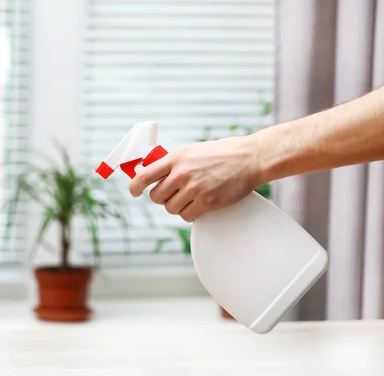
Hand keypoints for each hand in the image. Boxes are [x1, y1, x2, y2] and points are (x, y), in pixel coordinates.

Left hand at [129, 136, 263, 221]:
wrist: (249, 159)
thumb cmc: (221, 154)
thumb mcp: (192, 151)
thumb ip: (173, 162)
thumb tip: (152, 174)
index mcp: (176, 158)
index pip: (144, 175)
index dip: (135, 187)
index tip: (134, 191)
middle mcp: (182, 173)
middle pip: (156, 196)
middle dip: (162, 198)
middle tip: (172, 194)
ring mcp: (194, 188)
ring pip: (170, 208)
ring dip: (176, 207)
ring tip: (189, 198)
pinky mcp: (207, 202)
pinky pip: (186, 216)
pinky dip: (189, 214)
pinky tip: (197, 206)